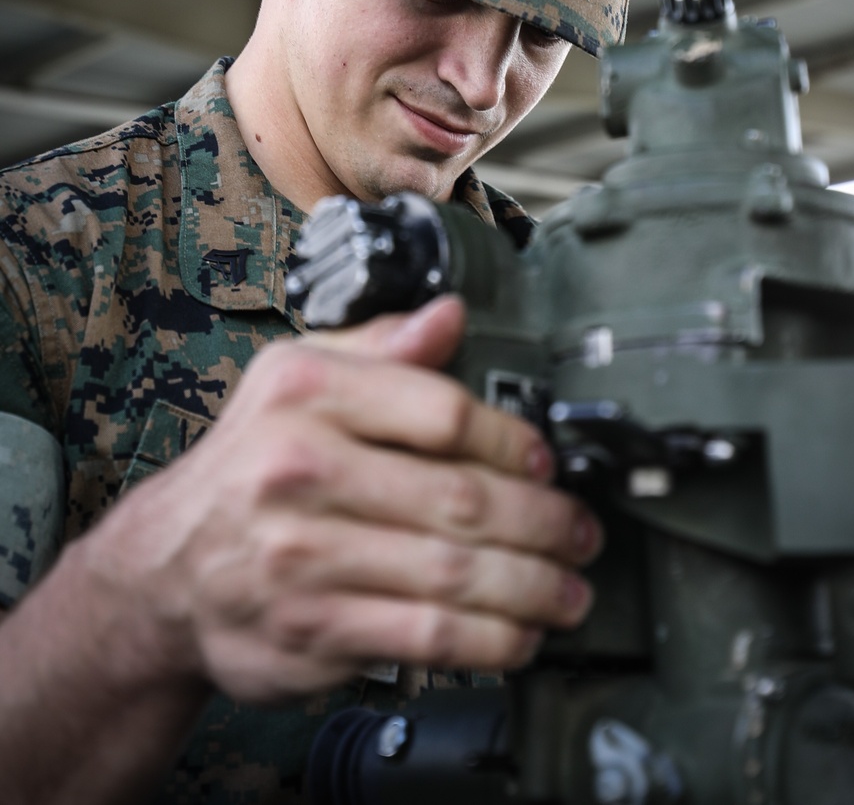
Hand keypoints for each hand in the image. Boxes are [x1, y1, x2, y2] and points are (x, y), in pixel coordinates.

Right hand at [83, 297, 601, 703]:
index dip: (513, 440)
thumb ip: (381, 346)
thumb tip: (452, 314)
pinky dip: (490, 641)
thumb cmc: (251, 461)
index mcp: (306, 394)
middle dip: (543, 522)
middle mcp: (299, 470)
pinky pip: (425, 638)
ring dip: (532, 588)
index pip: (440, 411)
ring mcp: (303, 557)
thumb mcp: (297, 377)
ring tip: (570, 589)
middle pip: (460, 499)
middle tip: (582, 533)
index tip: (550, 462)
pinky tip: (520, 634)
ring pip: (453, 575)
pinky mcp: (310, 629)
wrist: (167, 566)